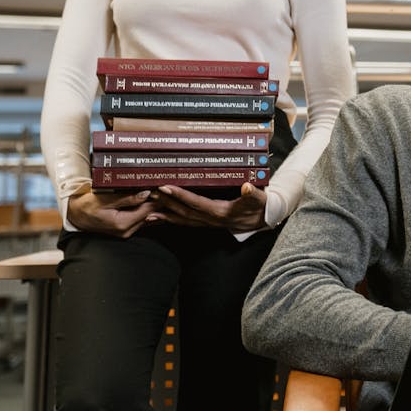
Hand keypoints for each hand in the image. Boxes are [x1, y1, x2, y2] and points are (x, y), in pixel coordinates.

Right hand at [65, 187, 160, 237]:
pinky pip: (142, 219)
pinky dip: (149, 210)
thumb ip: (127, 198)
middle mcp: (127, 231)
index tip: (166, 186)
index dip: (159, 198)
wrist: (76, 216)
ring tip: (164, 192)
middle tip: (169, 187)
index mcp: (122, 224)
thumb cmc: (87, 205)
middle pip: (151, 214)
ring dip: (156, 206)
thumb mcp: (105, 199)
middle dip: (160, 201)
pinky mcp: (126, 229)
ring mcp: (127, 232)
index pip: (148, 210)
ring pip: (148, 217)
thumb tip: (146, 194)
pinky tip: (155, 200)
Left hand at [144, 183, 268, 231]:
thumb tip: (247, 187)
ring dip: (165, 215)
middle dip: (166, 203)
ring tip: (147, 211)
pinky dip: (172, 220)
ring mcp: (208, 223)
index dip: (180, 196)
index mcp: (221, 212)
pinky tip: (160, 219)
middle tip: (150, 193)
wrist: (263, 219)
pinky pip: (186, 222)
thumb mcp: (260, 199)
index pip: (196, 203)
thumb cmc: (260, 206)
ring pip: (182, 219)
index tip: (166, 187)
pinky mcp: (207, 222)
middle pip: (184, 212)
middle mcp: (211, 220)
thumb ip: (253, 193)